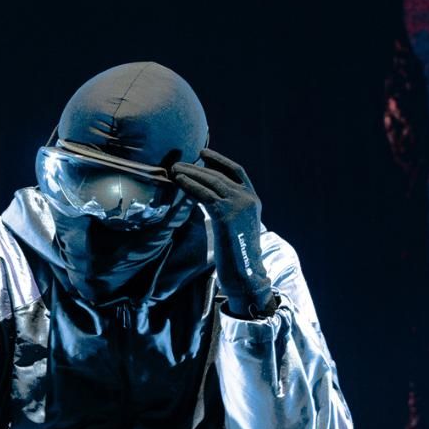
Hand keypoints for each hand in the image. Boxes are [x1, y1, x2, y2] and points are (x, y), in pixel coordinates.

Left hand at [170, 149, 275, 316]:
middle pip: (220, 174)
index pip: (237, 172)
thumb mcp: (237, 227)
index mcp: (253, 200)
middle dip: (198, 167)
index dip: (219, 160)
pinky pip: (204, 194)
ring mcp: (238, 205)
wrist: (246, 274)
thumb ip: (229, 210)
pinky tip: (178, 181)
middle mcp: (248, 199)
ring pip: (211, 181)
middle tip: (179, 163)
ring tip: (174, 169)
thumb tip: (209, 199)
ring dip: (190, 173)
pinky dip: (189, 185)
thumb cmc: (237, 255)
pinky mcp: (226, 215)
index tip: (203, 154)